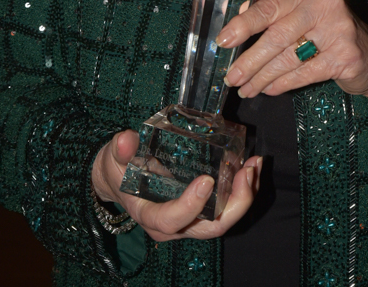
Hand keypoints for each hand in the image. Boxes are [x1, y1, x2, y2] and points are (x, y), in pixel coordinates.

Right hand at [91, 128, 261, 240]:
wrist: (120, 178)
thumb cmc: (119, 168)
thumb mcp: (113, 157)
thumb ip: (120, 149)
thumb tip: (125, 140)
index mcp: (150, 214)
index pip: (171, 220)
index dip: (191, 205)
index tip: (206, 180)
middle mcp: (174, 225)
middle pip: (209, 227)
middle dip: (234, 204)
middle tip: (245, 172)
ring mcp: (190, 219)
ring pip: (223, 220)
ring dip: (244, 195)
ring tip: (254, 165)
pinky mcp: (201, 209)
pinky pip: (226, 207)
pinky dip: (242, 189)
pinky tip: (251, 166)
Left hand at [217, 0, 367, 123]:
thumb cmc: (330, 33)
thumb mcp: (303, 16)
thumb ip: (274, 14)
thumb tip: (237, 16)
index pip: (269, 6)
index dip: (243, 25)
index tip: (223, 42)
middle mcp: (325, 5)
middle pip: (277, 35)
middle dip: (250, 60)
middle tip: (232, 77)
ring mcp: (338, 30)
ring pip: (289, 57)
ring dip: (263, 77)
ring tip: (246, 88)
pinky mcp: (346, 56)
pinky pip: (305, 73)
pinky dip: (284, 84)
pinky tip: (269, 90)